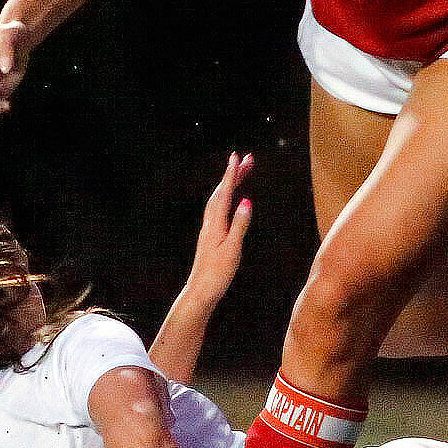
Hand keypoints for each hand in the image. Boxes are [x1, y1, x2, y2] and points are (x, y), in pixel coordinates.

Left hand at [187, 152, 253, 305]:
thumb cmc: (217, 273)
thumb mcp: (232, 249)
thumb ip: (239, 224)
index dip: (232, 174)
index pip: (225, 193)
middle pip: (222, 191)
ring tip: (242, 171)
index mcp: (216, 223)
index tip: (238, 157)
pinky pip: (219, 207)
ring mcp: (209, 228)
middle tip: (248, 159)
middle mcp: (211, 222)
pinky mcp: (210, 234)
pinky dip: (227, 196)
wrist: (200, 291)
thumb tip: (246, 201)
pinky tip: (231, 198)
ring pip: (220, 198)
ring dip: (230, 183)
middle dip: (234, 173)